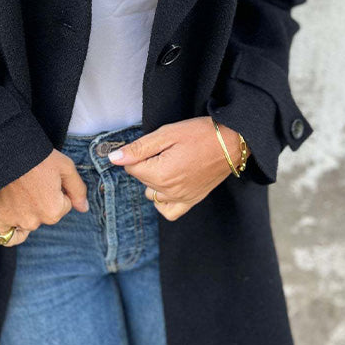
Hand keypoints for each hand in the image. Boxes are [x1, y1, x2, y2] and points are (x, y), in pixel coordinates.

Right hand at [0, 149, 88, 244]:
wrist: (5, 150)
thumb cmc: (37, 156)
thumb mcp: (65, 166)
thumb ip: (78, 190)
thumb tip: (84, 209)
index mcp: (54, 210)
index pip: (64, 205)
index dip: (58, 190)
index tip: (47, 177)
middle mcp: (35, 221)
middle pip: (46, 214)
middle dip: (43, 200)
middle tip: (33, 181)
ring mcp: (16, 222)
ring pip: (29, 222)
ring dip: (28, 210)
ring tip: (20, 190)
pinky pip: (7, 237)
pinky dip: (11, 230)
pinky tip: (13, 217)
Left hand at [107, 117, 250, 220]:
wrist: (231, 142)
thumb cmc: (199, 134)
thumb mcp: (166, 134)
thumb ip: (138, 148)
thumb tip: (113, 158)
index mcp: (160, 174)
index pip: (131, 168)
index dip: (138, 153)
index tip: (154, 145)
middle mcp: (169, 191)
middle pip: (141, 180)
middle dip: (146, 164)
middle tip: (165, 150)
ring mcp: (181, 199)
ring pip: (152, 194)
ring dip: (154, 181)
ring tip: (169, 164)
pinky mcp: (192, 201)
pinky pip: (168, 211)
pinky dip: (164, 201)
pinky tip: (168, 185)